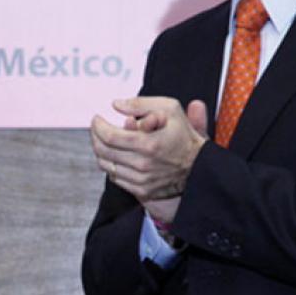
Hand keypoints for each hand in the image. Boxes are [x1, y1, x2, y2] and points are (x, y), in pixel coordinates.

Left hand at [90, 97, 207, 203]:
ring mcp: (141, 180)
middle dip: (95, 136)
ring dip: (101, 151)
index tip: (97, 119)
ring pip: (106, 165)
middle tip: (97, 128)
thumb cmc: (183, 135)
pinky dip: (111, 165)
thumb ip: (141, 104)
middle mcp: (143, 164)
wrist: (199, 166)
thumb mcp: (170, 110)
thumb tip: (116, 105)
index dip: (98, 126)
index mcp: (149, 144)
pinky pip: (115, 177)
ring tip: (104, 140)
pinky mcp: (141, 190)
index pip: (110, 137)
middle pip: (103, 151)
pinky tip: (116, 155)